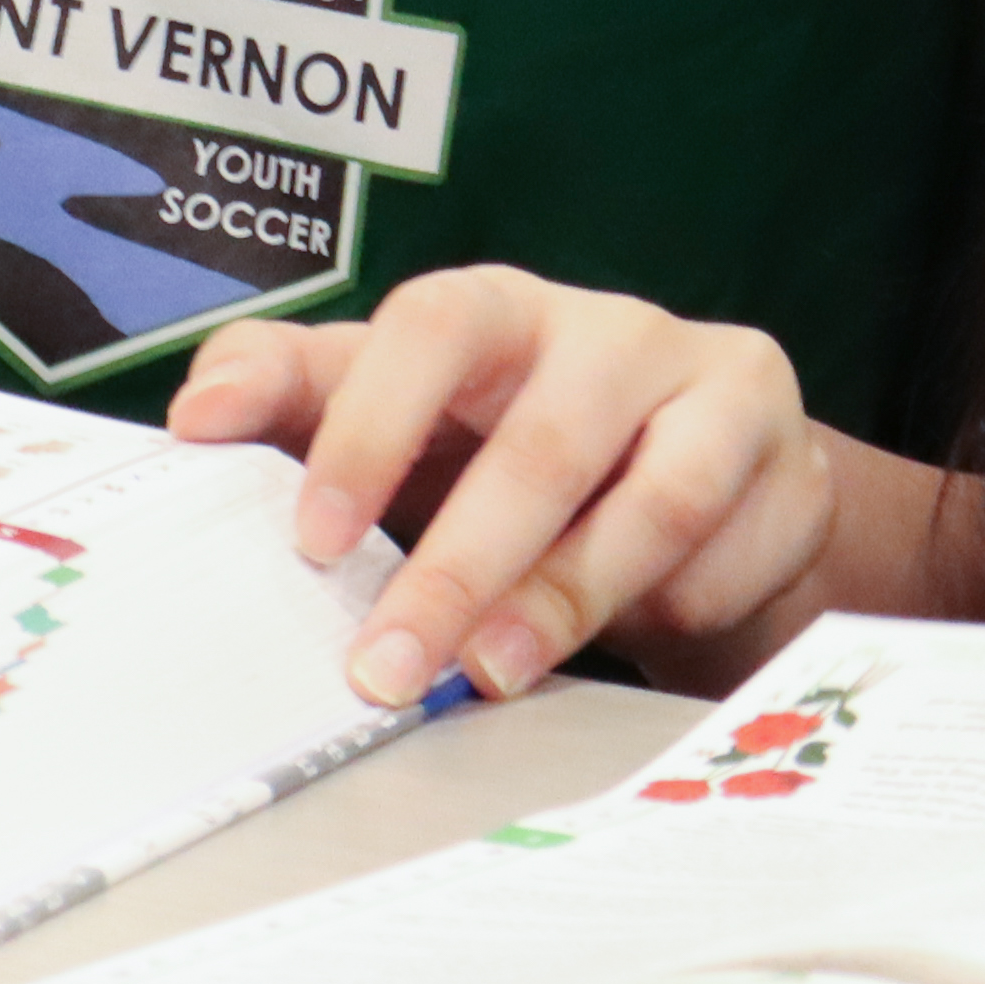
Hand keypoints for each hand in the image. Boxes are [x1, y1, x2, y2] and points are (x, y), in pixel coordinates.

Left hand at [172, 267, 836, 710]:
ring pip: (654, 499)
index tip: (310, 540)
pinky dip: (674, 612)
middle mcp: (615, 333)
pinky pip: (730, 556)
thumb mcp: (400, 415)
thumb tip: (190, 419)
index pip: (435, 325)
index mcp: (505, 309)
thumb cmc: (510, 443)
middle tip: (387, 667)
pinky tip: (632, 645)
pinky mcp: (793, 467)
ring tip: (494, 674)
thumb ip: (294, 397)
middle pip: (544, 441)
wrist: (699, 481)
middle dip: (459, 567)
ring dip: (567, 598)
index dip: (371, 426)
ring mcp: (717, 393)